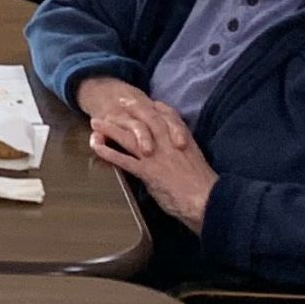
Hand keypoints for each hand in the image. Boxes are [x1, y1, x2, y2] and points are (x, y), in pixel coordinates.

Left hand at [77, 80, 217, 227]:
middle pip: (147, 121)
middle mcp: (169, 145)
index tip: (148, 102)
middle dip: (131, 110)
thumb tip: (172, 157)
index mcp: (183, 141)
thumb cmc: (205, 188)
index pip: (169, 117)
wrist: (208, 201)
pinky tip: (97, 147)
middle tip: (119, 102)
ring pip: (130, 137)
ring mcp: (157, 157)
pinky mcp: (148, 172)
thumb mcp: (196, 164)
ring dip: (111, 128)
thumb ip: (182, 155)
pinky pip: (124, 160)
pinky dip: (109, 152)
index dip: (157, 108)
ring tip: (96, 122)